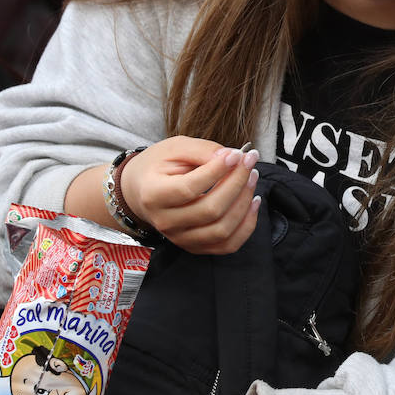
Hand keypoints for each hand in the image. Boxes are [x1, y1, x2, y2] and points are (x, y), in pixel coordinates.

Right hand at [121, 137, 261, 253]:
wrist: (141, 190)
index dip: (217, 171)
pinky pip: (228, 245)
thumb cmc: (158, 165)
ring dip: (244, 203)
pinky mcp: (194, 246)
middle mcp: (165, 222)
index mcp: (154, 194)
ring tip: (251, 177)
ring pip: (222, 230)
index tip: (236, 154)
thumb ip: (202, 150)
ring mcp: (180, 238)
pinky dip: (246, 225)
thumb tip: (232, 158)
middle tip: (249, 161)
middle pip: (210, 210)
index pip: (190, 188)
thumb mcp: (175, 148)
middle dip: (237, 183)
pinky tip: (253, 202)